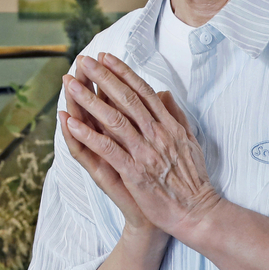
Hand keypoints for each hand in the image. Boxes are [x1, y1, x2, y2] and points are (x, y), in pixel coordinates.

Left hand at [60, 52, 220, 237]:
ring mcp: (145, 153)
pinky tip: (70, 122)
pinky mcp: (134, 173)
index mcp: (169, 125)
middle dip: (102, 77)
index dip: (122, 72)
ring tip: (70, 84)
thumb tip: (165, 93)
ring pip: (113, 119)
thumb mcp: (190, 141)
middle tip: (83, 60)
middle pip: (125, 98)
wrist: (198, 212)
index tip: (105, 57)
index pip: (143, 91)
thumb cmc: (193, 179)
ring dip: (88, 100)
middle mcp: (157, 134)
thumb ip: (176, 115)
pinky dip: (87, 134)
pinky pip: (106, 149)